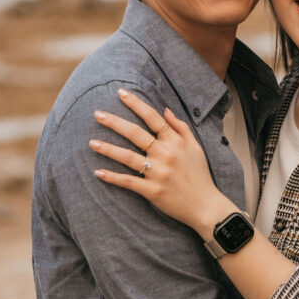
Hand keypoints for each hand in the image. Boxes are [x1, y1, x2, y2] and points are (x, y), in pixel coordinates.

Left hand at [90, 90, 231, 231]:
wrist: (206, 206)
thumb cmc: (200, 175)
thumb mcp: (195, 147)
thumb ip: (181, 127)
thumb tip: (165, 109)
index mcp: (175, 141)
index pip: (153, 118)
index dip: (136, 104)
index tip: (120, 93)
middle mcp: (165, 154)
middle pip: (135, 133)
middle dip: (115, 122)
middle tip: (97, 114)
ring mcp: (158, 173)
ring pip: (128, 157)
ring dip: (108, 149)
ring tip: (92, 142)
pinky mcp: (152, 191)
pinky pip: (128, 182)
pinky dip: (113, 177)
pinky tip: (98, 172)